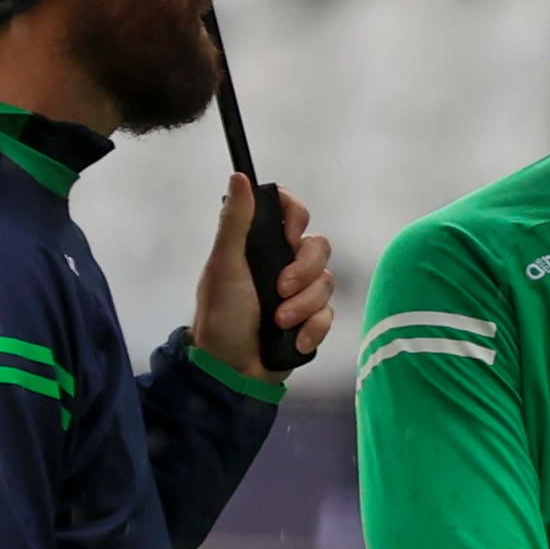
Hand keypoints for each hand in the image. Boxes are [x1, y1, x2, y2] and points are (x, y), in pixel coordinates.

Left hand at [193, 176, 333, 372]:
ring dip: (303, 305)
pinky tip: (294, 341)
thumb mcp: (224, 267)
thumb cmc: (220, 316)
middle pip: (319, 247)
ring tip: (279, 322)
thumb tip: (239, 176)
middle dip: (303, 271)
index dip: (296, 217)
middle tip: (279, 290)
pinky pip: (329, 314)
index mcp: (259, 246)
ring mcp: (298, 293)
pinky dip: (312, 329)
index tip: (288, 235)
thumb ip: (235, 223)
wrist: (231, 371)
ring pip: (327, 282)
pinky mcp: (310, 320)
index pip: (291, 213)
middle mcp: (282, 264)